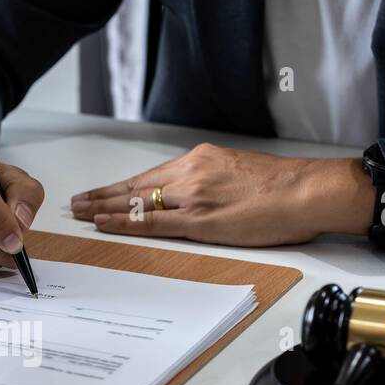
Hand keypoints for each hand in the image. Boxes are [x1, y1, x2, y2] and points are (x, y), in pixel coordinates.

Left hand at [70, 144, 373, 245]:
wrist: (306, 190)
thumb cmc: (283, 187)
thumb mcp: (240, 172)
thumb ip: (213, 181)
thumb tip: (200, 195)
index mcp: (202, 160)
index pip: (151, 175)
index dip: (123, 186)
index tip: (103, 192)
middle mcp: (191, 172)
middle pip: (136, 185)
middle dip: (104, 194)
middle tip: (78, 202)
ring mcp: (192, 195)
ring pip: (136, 201)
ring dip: (104, 208)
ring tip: (81, 214)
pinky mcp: (198, 220)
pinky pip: (151, 222)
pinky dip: (124, 222)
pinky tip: (104, 224)